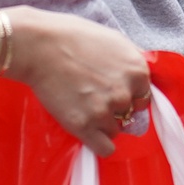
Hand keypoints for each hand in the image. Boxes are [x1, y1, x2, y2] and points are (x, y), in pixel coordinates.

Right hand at [8, 9, 152, 155]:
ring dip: (102, 124)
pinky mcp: (84, 125)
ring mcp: (105, 111)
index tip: (112, 91)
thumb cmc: (73, 36)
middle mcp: (126, 93)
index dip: (128, 95)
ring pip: (115, 130)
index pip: (143, 97)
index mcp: (138, 71)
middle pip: (129, 114)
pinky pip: (105, 148)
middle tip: (93, 97)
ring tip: (82, 107)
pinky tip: (87, 131)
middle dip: (114, 108)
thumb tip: (138, 78)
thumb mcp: (114, 40)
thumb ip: (130, 61)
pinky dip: (98, 143)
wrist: (40, 46)